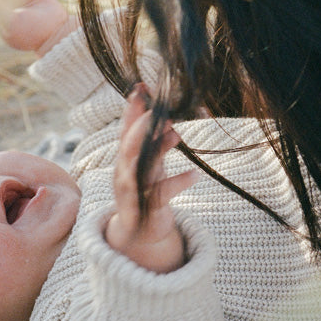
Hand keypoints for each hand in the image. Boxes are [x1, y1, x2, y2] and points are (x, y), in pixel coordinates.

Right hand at [106, 87, 196, 272]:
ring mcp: (134, 192)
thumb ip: (151, 137)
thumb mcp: (147, 161)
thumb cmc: (144, 189)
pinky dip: (178, 183)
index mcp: (125, 159)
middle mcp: (125, 173)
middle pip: (128, 146)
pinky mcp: (147, 210)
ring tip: (177, 133)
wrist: (138, 233)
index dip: (131, 109)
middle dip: (140, 127)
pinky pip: (162, 195)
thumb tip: (161, 108)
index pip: (125, 130)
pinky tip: (195, 174)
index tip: (141, 87)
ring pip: (142, 168)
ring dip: (158, 149)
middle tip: (159, 110)